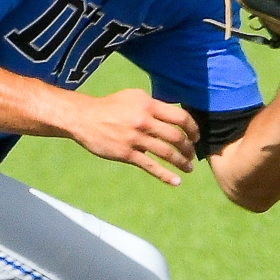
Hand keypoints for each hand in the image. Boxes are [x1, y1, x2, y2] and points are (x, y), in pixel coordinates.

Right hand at [66, 89, 199, 185]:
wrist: (84, 118)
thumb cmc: (111, 107)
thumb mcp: (133, 97)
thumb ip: (154, 106)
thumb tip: (174, 115)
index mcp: (148, 105)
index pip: (180, 117)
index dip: (193, 128)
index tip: (196, 136)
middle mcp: (144, 121)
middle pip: (177, 137)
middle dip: (189, 148)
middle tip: (192, 154)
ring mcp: (135, 138)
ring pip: (167, 153)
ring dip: (181, 162)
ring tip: (189, 168)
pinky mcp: (126, 154)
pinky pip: (150, 166)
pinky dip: (165, 176)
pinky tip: (176, 181)